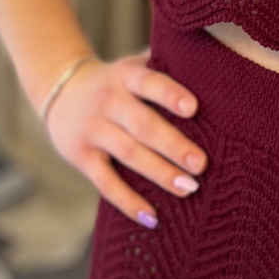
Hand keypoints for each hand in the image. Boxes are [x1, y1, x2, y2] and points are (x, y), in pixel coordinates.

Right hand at [44, 46, 206, 228]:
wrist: (60, 90)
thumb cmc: (117, 81)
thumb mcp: (133, 65)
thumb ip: (165, 65)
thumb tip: (218, 61)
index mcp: (125, 76)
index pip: (148, 82)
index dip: (169, 93)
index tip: (193, 107)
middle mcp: (108, 101)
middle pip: (142, 124)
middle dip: (173, 145)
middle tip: (202, 164)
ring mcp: (92, 130)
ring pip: (128, 155)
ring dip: (159, 173)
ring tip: (189, 188)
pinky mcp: (81, 156)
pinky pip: (106, 183)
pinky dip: (128, 202)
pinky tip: (152, 217)